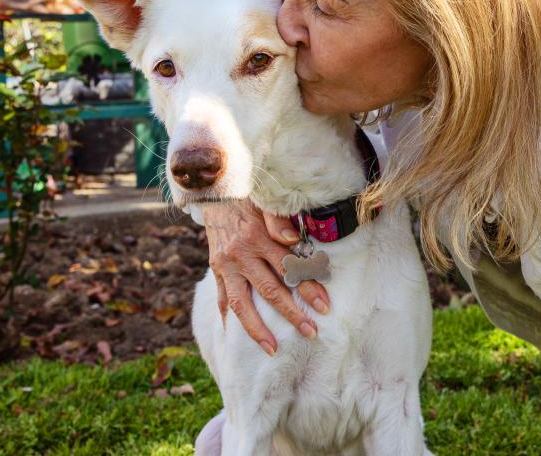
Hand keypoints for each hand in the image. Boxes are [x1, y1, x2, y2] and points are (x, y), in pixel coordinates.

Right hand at [201, 200, 329, 355]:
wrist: (216, 192)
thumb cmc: (249, 197)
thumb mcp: (266, 202)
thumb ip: (279, 221)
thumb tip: (294, 240)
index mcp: (257, 236)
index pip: (288, 267)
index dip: (308, 287)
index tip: (324, 306)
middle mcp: (240, 254)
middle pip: (270, 290)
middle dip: (292, 314)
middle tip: (311, 332)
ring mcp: (226, 264)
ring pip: (242, 303)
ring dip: (258, 328)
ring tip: (273, 348)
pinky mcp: (216, 268)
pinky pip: (223, 296)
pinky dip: (229, 316)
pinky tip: (237, 333)